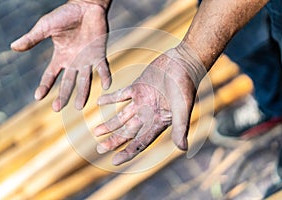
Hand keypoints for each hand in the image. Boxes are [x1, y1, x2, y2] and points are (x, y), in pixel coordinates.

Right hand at [11, 0, 110, 111]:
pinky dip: (105, 76)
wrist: (86, 6)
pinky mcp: (99, 54)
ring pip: (85, 80)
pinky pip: (103, 68)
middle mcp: (74, 62)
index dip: (44, 86)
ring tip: (79, 106)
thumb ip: (33, 38)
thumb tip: (13, 47)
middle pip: (67, 82)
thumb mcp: (46, 27)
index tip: (38, 97)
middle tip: (58, 108)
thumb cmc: (66, 15)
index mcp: (60, 57)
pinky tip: (106, 86)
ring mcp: (87, 60)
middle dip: (63, 95)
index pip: (50, 75)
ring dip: (82, 93)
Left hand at [94, 46, 205, 164]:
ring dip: (110, 124)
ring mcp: (142, 101)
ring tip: (96, 131)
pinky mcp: (138, 87)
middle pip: (129, 132)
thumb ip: (180, 127)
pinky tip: (99, 102)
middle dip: (114, 140)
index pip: (141, 141)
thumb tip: (183, 149)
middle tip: (99, 148)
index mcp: (158, 122)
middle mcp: (149, 114)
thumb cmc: (185, 85)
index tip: (113, 161)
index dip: (128, 152)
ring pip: (123, 116)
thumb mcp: (182, 107)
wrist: (184, 62)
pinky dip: (111, 98)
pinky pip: (122, 95)